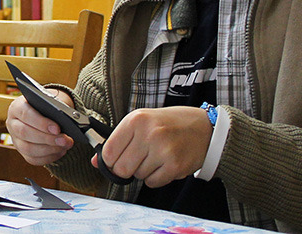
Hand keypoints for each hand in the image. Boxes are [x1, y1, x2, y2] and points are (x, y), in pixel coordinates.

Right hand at [7, 93, 74, 165]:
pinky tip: (60, 151)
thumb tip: (64, 120)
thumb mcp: (51, 101)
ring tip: (65, 146)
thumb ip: (55, 108)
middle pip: (25, 133)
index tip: (57, 129)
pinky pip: (33, 159)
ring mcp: (16, 139)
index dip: (41, 122)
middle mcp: (13, 124)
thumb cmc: (48, 105)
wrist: (46, 111)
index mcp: (16, 107)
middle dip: (47, 138)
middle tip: (64, 140)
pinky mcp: (22, 152)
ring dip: (49, 149)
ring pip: (28, 149)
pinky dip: (49, 157)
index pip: (25, 114)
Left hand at [94, 106, 211, 187]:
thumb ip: (118, 141)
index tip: (117, 159)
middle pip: (121, 168)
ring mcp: (163, 150)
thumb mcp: (142, 123)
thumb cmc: (170, 124)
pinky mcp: (174, 166)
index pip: (108, 151)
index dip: (110, 160)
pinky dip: (156, 178)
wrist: (205, 128)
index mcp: (136, 120)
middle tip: (138, 160)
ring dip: (144, 172)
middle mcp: (148, 134)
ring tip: (157, 156)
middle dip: (126, 169)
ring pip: (137, 176)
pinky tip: (165, 164)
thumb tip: (96, 162)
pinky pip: (152, 183)